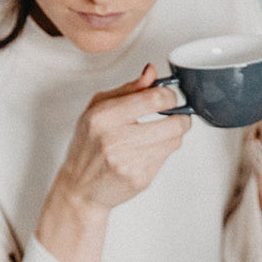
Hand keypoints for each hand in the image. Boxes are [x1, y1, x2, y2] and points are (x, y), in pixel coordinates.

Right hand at [54, 63, 190, 213]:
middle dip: (181, 117)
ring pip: (173, 142)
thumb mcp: (97, 109)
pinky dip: (162, 152)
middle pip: (172, 124)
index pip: (152, 99)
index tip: (171, 97)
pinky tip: (147, 151)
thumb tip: (151, 73)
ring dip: (173, 135)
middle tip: (179, 115)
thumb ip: (127, 89)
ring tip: (160, 132)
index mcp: (103, 117)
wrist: (80, 188)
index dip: (170, 96)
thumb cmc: (87, 146)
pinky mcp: (140, 180)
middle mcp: (115, 141)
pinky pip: (166, 159)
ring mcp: (129, 163)